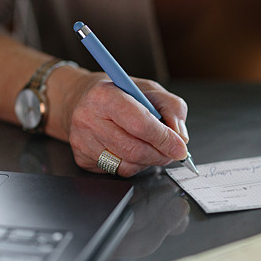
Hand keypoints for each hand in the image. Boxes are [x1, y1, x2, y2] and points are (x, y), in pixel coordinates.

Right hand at [63, 71, 189, 176]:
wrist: (80, 101)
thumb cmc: (118, 94)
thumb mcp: (149, 89)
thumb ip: (171, 107)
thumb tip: (179, 135)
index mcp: (104, 95)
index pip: (140, 124)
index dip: (164, 139)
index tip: (180, 147)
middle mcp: (88, 118)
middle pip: (134, 149)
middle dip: (160, 154)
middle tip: (172, 152)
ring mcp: (82, 141)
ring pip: (127, 165)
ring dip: (148, 161)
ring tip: (152, 147)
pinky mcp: (82, 158)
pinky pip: (117, 171)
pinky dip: (133, 165)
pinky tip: (132, 150)